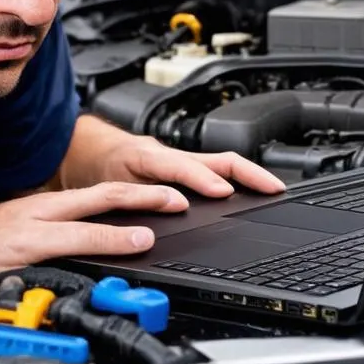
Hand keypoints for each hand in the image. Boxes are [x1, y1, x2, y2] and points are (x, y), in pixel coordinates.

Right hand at [0, 182, 186, 289]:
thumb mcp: (16, 237)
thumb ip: (48, 238)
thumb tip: (83, 249)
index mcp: (41, 206)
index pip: (97, 193)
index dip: (135, 192)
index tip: (166, 195)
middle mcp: (40, 209)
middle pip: (102, 193)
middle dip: (146, 194)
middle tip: (180, 196)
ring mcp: (31, 227)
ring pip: (90, 213)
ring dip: (130, 216)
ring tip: (161, 220)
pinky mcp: (21, 247)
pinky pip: (70, 241)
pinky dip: (104, 240)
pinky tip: (124, 245)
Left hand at [93, 134, 286, 197]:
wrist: (89, 149)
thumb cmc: (99, 167)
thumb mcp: (107, 187)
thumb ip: (130, 198)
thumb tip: (161, 214)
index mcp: (148, 157)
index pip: (181, 166)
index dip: (202, 180)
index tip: (223, 193)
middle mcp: (170, 155)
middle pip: (217, 158)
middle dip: (248, 172)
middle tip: (274, 188)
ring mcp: (180, 159)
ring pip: (220, 163)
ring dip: (248, 175)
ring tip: (272, 190)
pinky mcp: (183, 167)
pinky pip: (214, 169)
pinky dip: (236, 179)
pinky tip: (249, 192)